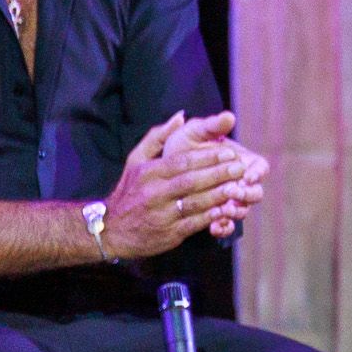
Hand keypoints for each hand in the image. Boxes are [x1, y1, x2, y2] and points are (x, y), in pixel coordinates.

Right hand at [104, 113, 261, 260]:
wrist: (110, 231)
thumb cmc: (130, 190)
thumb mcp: (135, 161)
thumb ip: (157, 137)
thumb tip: (181, 117)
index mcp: (149, 173)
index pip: (182, 162)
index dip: (208, 157)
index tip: (230, 152)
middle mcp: (154, 193)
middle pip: (191, 181)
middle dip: (218, 173)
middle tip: (240, 167)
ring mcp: (161, 215)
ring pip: (194, 203)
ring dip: (219, 195)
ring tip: (239, 186)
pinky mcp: (168, 234)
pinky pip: (193, 223)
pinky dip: (211, 216)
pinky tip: (227, 209)